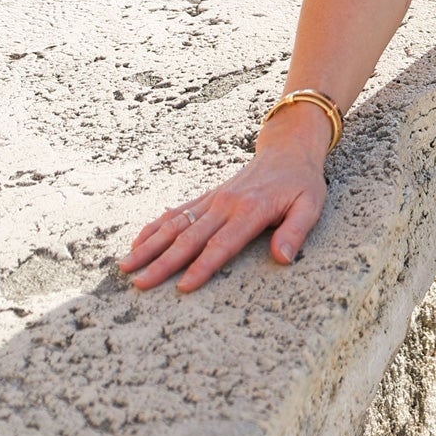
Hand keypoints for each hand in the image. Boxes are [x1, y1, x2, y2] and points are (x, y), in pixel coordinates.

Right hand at [118, 107, 328, 291]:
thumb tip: (281, 258)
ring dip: (150, 246)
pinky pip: (176, 212)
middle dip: (163, 262)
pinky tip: (137, 242)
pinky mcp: (206, 197)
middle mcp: (226, 204)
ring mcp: (213, 200)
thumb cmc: (300, 182)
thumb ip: (295, 231)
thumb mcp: (310, 205)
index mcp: (251, 210)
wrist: (287, 148)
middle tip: (140, 284)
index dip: (203, 266)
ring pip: (175, 225)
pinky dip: (155, 227)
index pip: (222, 243)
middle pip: (190, 238)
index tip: (183, 286)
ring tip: (126, 266)